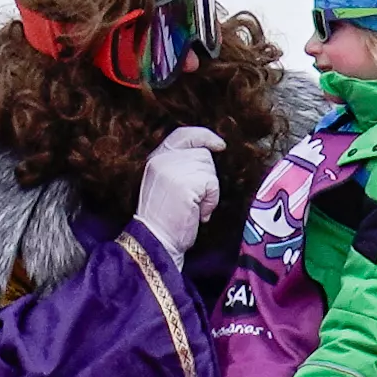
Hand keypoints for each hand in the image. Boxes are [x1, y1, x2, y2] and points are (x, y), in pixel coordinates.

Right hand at [130, 124, 226, 256]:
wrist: (156, 242)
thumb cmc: (165, 219)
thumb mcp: (166, 183)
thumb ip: (180, 165)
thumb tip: (210, 151)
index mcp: (156, 159)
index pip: (183, 135)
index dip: (203, 136)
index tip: (220, 145)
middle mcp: (161, 160)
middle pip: (203, 154)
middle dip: (206, 177)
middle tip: (193, 200)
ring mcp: (172, 170)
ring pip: (209, 169)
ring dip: (209, 191)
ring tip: (193, 207)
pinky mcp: (184, 184)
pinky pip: (212, 185)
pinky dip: (211, 201)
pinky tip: (198, 213)